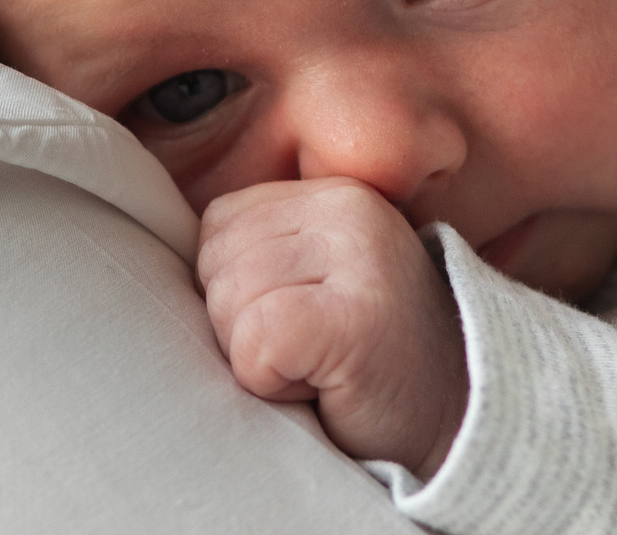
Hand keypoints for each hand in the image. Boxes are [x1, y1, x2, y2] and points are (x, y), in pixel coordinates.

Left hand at [198, 176, 470, 477]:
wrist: (459, 422)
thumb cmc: (370, 362)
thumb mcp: (318, 279)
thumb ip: (264, 249)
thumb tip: (158, 253)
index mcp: (332, 194)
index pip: (217, 223)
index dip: (235, 289)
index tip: (296, 320)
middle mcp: (348, 209)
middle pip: (214, 263)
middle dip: (239, 323)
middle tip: (307, 351)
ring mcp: (358, 258)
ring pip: (227, 304)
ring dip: (256, 357)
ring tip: (318, 365)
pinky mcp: (356, 317)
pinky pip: (256, 343)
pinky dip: (270, 382)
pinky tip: (320, 384)